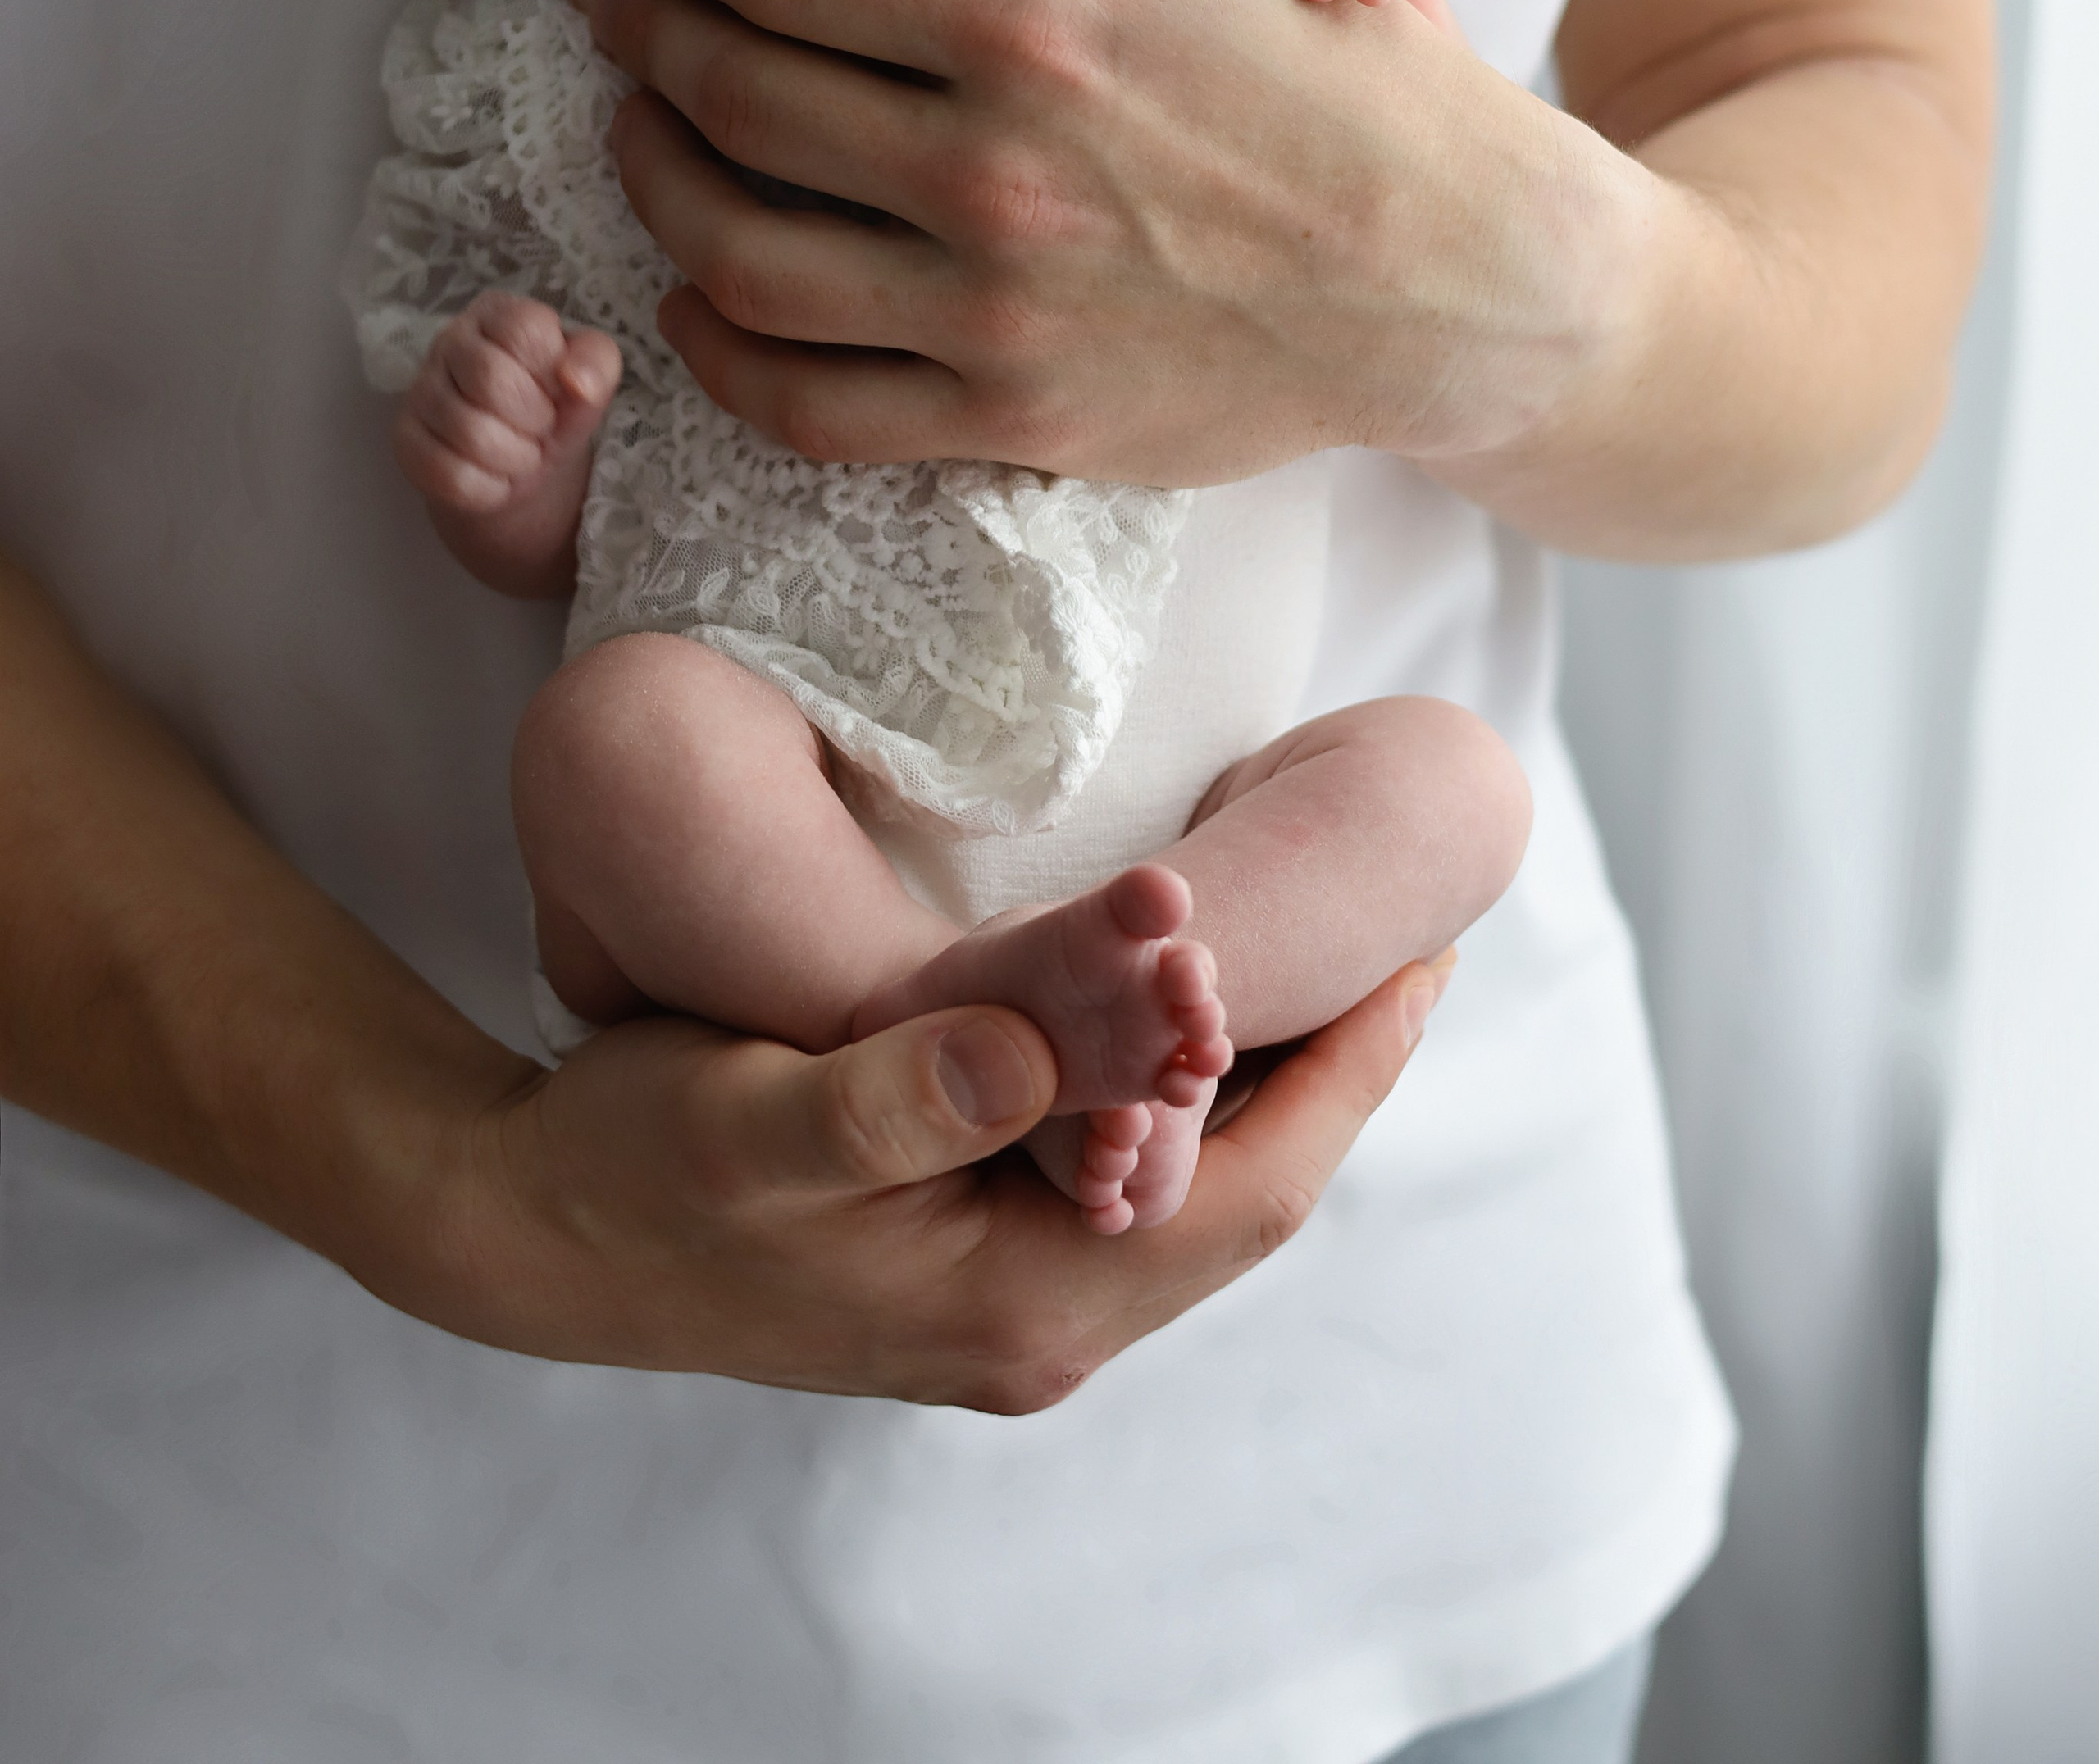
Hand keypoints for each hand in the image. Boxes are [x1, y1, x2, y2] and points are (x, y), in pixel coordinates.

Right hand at [0, 557, 1454, 1404]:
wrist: (529, 1234)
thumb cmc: (640, 1170)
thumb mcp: (754, 1121)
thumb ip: (897, 1096)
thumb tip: (1034, 1055)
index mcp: (1013, 1301)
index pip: (1242, 1190)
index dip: (1345, 1074)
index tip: (1426, 957)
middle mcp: (1032, 1325)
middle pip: (1238, 1193)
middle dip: (1330, 1071)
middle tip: (1407, 937)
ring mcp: (1000, 1300)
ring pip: (1187, 1187)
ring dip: (1259, 1082)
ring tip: (1329, 961)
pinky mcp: (965, 1259)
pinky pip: (1123, 1177)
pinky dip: (1178, 1094)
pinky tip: (1187, 1019)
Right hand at [395, 291, 621, 595]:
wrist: (518, 465)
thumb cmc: (553, 407)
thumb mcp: (588, 381)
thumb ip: (597, 366)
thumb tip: (578, 380)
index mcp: (498, 313)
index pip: (526, 328)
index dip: (553, 371)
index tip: (556, 389)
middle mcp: (450, 341)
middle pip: (492, 378)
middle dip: (534, 418)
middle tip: (540, 427)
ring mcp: (420, 390)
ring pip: (470, 432)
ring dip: (516, 458)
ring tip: (522, 453)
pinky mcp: (405, 439)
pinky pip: (450, 474)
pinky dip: (489, 488)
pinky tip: (495, 477)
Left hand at [578, 0, 1641, 490]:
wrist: (1453, 272)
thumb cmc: (1328, 81)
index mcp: (1033, 26)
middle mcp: (993, 171)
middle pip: (730, 90)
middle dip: (646, 30)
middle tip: (627, 3)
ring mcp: (996, 312)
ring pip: (734, 253)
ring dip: (654, 179)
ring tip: (644, 132)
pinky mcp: (1013, 421)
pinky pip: (804, 402)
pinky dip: (719, 347)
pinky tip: (700, 297)